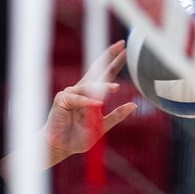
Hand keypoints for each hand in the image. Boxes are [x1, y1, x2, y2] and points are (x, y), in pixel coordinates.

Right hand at [43, 40, 137, 165]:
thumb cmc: (78, 138)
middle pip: (97, 70)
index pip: (105, 75)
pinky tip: (97, 104)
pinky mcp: (62, 100)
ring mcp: (71, 93)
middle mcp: (81, 91)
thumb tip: (133, 105)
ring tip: (116, 87)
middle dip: (109, 57)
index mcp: (92, 95)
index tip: (125, 50)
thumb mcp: (102, 126)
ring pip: (90, 86)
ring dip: (103, 86)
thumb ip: (116, 116)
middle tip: (121, 45)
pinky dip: (87, 102)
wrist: (60, 148)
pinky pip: (78, 99)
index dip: (114, 62)